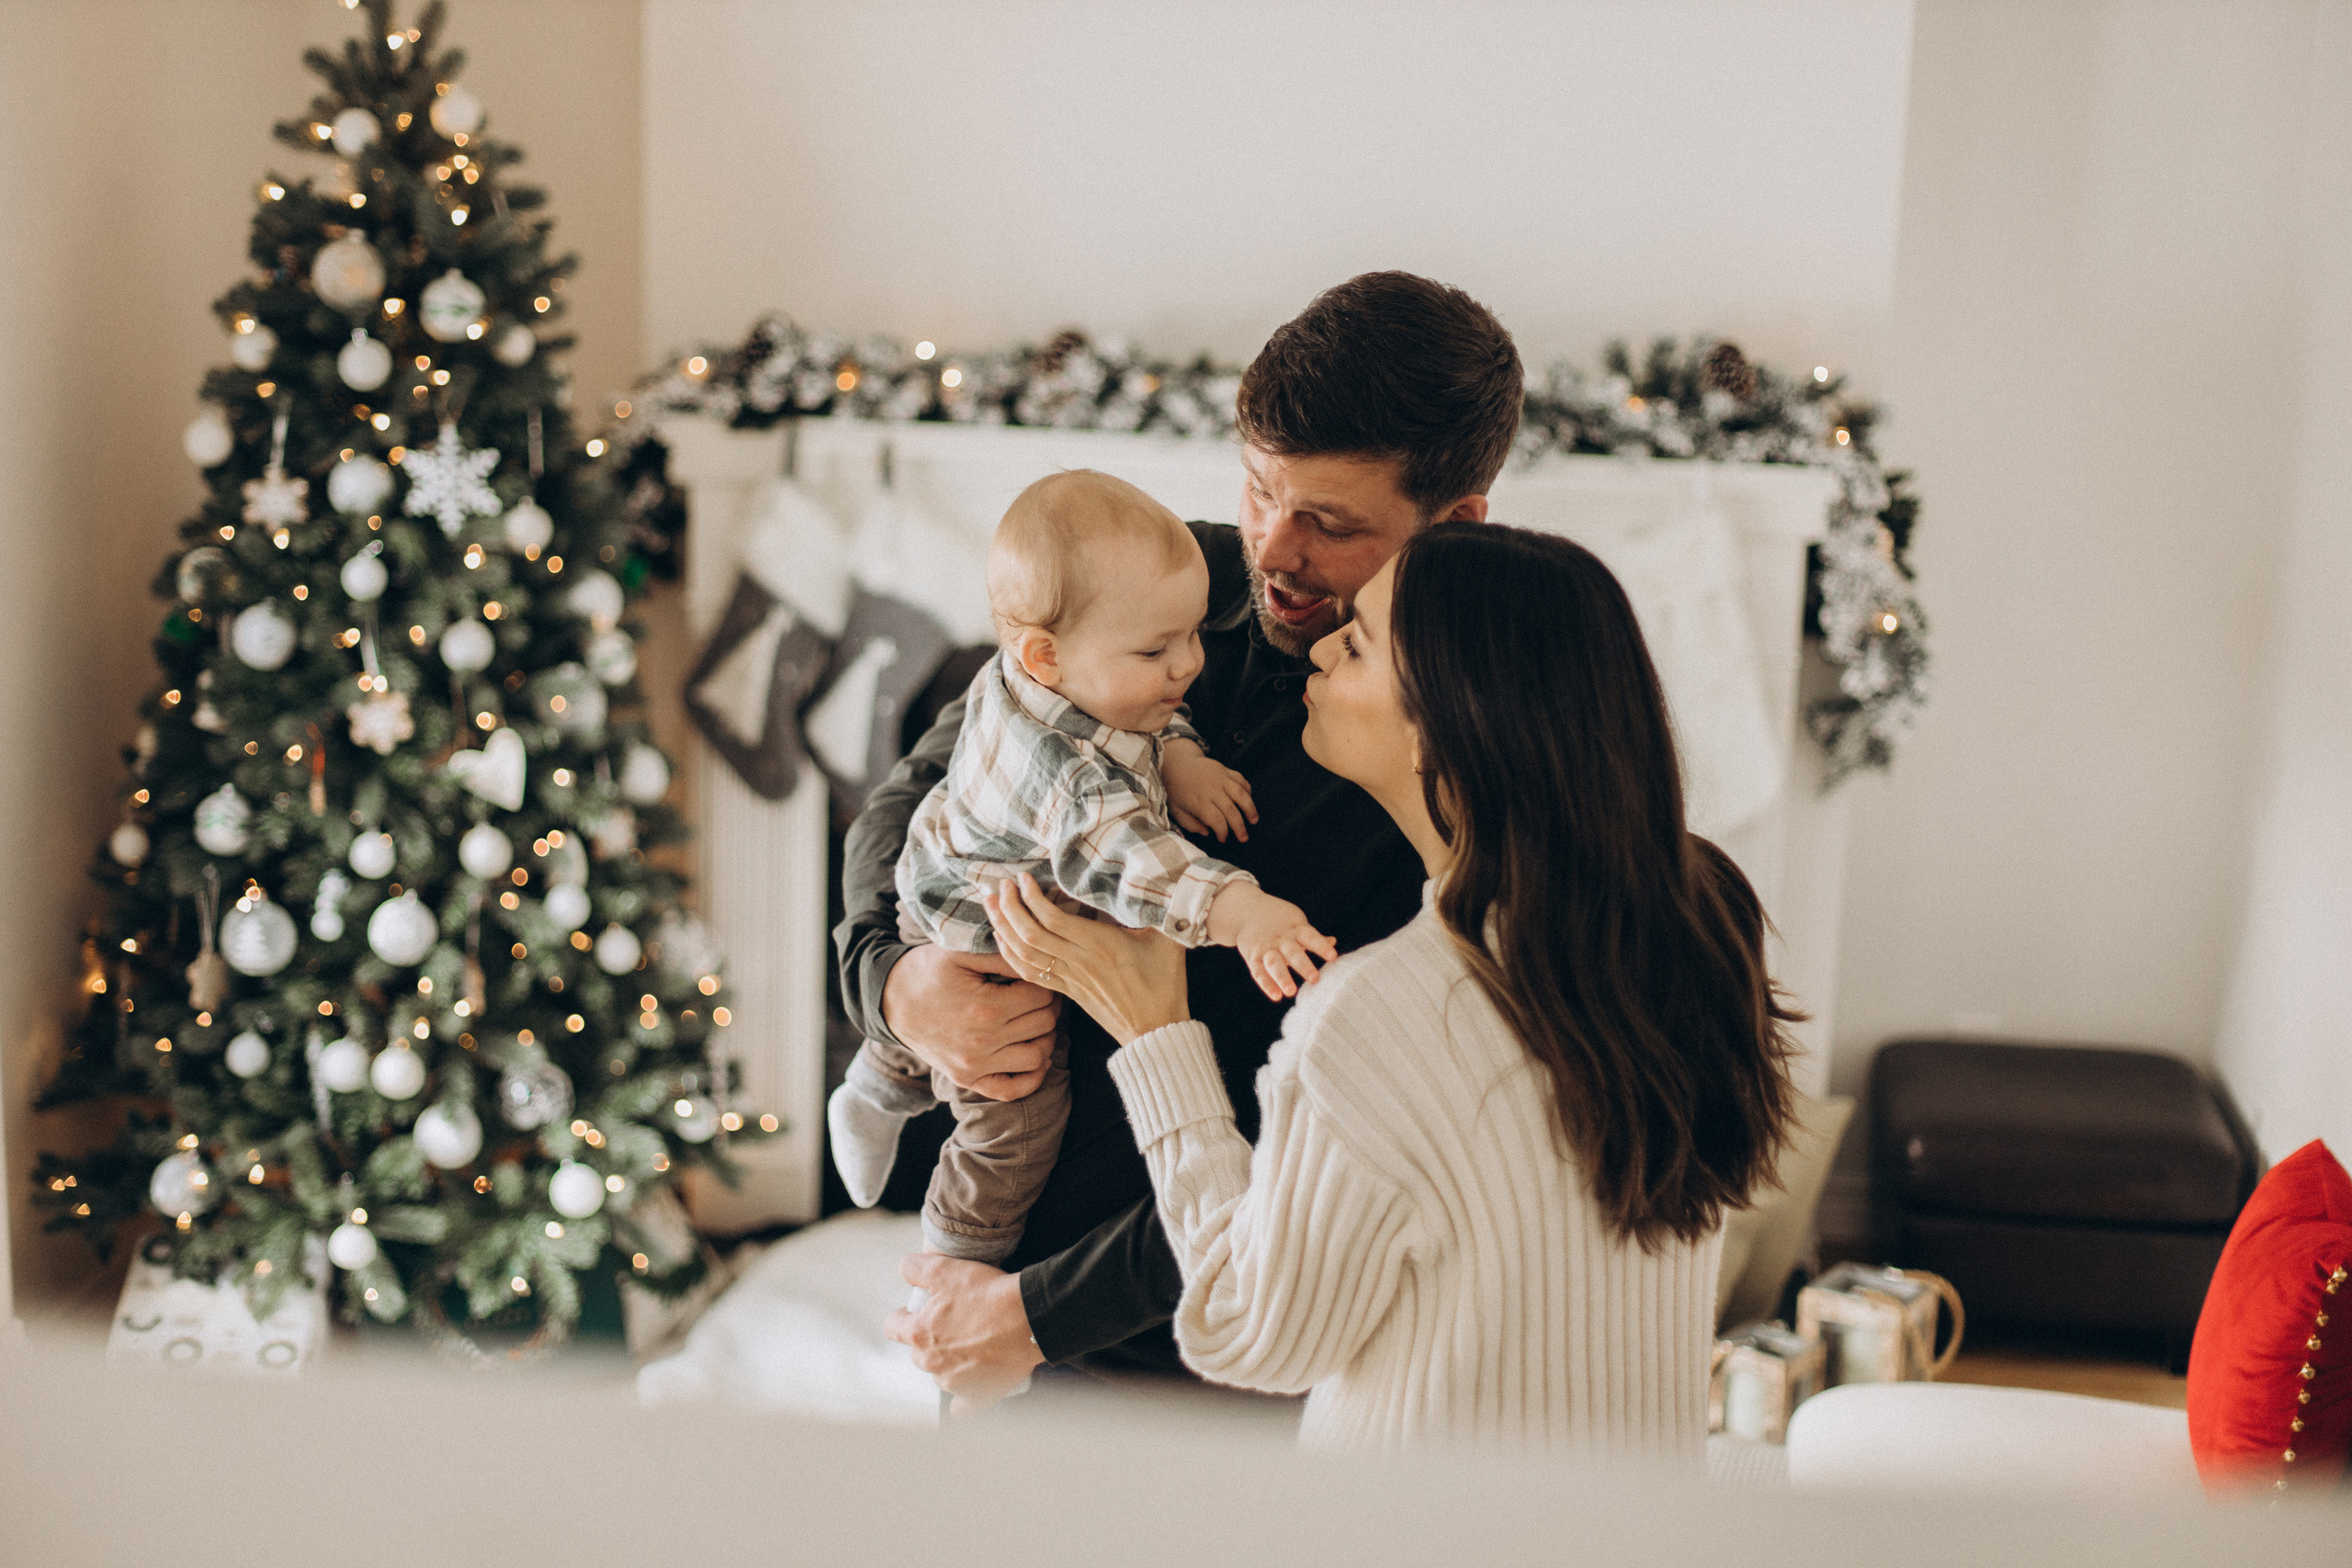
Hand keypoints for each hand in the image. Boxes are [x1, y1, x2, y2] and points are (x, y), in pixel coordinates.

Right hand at [880, 942, 1061, 1100]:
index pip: (1042, 997)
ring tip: (1036, 1020)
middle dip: (1049, 1006)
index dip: (1046, 983)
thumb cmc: (927, 972)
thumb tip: (1036, 958)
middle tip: (1041, 995)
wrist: (891, 1002)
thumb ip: (1002, 954)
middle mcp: (983, 1041)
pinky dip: (1032, 1077)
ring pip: (1038, 1057)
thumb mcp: (960, 952)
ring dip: (1046, 1037)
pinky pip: (1013, 1091)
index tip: (1038, 976)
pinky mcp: (967, 1079)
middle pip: (1044, 1024)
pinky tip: (1034, 1055)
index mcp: (986, 1007)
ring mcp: (975, 1065)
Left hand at [885, 1252, 1044, 1414]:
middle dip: (928, 1340)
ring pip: (939, 1374)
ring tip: (970, 1345)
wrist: (1030, 1318)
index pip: (894, 1328)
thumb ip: (916, 1268)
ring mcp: (954, 1382)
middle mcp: (932, 1362)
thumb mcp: (946, 1269)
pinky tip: (969, 1388)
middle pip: (917, 1353)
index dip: (902, 1316)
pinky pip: (962, 1407)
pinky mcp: (977, 1395)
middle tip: (951, 1325)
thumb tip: (904, 1270)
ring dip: (948, 1362)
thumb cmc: (990, 1295)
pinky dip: (963, 1400)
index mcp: (920, 1334)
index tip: (913, 1312)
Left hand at [984, 874, 1189, 1045]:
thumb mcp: (1168, 939)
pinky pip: (1029, 973)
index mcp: (1100, 945)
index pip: (1052, 918)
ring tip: (991, 903)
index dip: (1031, 896)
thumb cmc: (1165, 984)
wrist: (1158, 1031)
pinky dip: (1009, 954)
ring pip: (1024, 952)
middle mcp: (1079, 961)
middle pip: (1030, 933)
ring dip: (1003, 927)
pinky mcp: (1067, 992)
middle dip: (1009, 906)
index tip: (1022, 878)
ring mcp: (1070, 979)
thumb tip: (1150, 880)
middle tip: (1000, 885)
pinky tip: (1000, 938)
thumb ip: (1155, 909)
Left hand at [1163, 745, 1256, 843]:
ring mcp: (1221, 778)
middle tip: (1243, 838)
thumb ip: (1190, 824)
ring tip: (1254, 820)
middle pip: (1231, 810)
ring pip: (1241, 794)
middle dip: (1239, 827)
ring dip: (1250, 809)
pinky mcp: (1225, 770)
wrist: (1176, 763)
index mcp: (1199, 802)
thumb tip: (1207, 833)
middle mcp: (1212, 790)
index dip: (1223, 832)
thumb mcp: (1176, 811)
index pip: (1217, 820)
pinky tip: (1248, 800)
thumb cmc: (1175, 790)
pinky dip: (1247, 790)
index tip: (1223, 838)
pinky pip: (1241, 779)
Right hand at [1210, 883, 1337, 1000]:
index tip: (1333, 957)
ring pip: (1274, 963)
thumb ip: (1312, 936)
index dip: (1321, 946)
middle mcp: (1281, 939)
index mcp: (1295, 929)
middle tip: (1315, 979)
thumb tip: (1333, 942)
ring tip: (1291, 992)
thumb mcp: (1296, 923)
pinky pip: (1259, 971)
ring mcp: (1266, 948)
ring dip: (1282, 977)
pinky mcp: (1253, 957)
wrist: (1245, 910)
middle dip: (1303, 966)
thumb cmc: (1278, 920)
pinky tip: (1276, 996)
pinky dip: (1267, 984)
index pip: (1310, 937)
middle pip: (1293, 952)